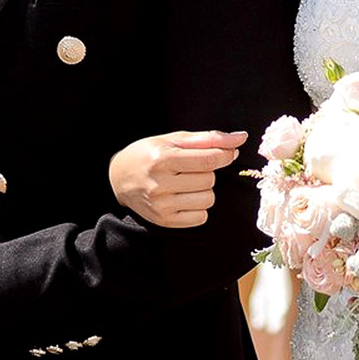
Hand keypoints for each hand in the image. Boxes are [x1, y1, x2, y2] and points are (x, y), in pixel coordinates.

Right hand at [109, 130, 245, 226]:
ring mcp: (161, 205)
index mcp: (162, 158)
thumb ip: (209, 138)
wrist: (119, 177)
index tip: (229, 153)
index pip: (208, 160)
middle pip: (209, 180)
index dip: (225, 156)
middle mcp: (159, 184)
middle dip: (207, 172)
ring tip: (187, 183)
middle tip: (191, 168)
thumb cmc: (149, 153)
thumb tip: (240, 138)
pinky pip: (200, 217)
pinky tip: (184, 197)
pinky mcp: (163, 221)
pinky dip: (199, 207)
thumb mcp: (174, 139)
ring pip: (207, 200)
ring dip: (204, 190)